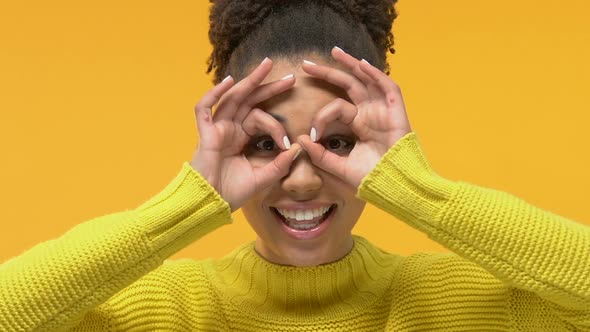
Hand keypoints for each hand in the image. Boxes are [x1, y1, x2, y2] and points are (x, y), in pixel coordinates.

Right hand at [190, 58, 300, 211]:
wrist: (211, 204)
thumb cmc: (232, 192)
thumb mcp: (263, 178)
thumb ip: (280, 165)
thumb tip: (298, 149)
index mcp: (242, 137)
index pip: (262, 118)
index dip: (277, 127)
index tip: (288, 143)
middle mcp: (230, 129)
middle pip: (250, 100)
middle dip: (269, 87)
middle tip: (291, 78)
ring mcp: (217, 129)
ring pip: (233, 98)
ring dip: (249, 81)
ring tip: (266, 66)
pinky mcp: (205, 134)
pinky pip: (204, 109)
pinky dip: (214, 94)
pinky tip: (229, 81)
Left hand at [297, 47, 411, 188]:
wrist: (395, 187)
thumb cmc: (372, 179)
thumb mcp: (340, 167)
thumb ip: (320, 155)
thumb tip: (300, 139)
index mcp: (358, 124)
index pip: (336, 109)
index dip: (321, 117)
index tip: (312, 133)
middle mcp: (370, 113)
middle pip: (348, 85)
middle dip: (328, 73)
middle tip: (306, 64)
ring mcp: (383, 111)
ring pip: (367, 80)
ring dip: (352, 64)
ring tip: (335, 52)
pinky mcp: (397, 112)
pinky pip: (389, 88)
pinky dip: (377, 76)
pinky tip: (362, 65)